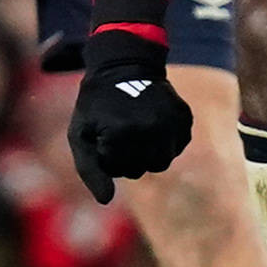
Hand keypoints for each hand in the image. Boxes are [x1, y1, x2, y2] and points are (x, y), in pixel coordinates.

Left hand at [68, 28, 190, 203]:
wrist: (125, 65)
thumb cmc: (97, 103)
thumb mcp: (81, 134)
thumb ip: (90, 170)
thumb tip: (106, 201)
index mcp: (122, 135)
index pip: (116, 170)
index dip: (105, 153)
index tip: (102, 130)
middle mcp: (151, 130)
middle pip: (139, 170)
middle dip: (126, 156)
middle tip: (118, 129)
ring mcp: (171, 124)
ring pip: (160, 163)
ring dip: (146, 152)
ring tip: (136, 129)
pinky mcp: (185, 119)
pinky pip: (175, 148)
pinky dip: (163, 142)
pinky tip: (153, 123)